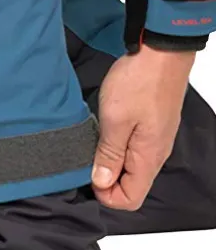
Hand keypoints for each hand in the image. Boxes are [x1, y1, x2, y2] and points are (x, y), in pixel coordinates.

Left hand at [92, 44, 195, 210]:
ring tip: (96, 143)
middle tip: (88, 158)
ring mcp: (155, 141)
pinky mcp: (151, 129)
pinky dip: (117, 150)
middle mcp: (156, 155)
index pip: (130, 199)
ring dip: (110, 163)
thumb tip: (101, 182)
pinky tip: (106, 134)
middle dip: (106, 180)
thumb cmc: (140, 81)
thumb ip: (109, 155)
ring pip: (131, 169)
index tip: (89, 176)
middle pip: (131, 186)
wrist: (161, 51)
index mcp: (149, 158)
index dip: (106, 195)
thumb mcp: (115, 121)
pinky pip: (133, 152)